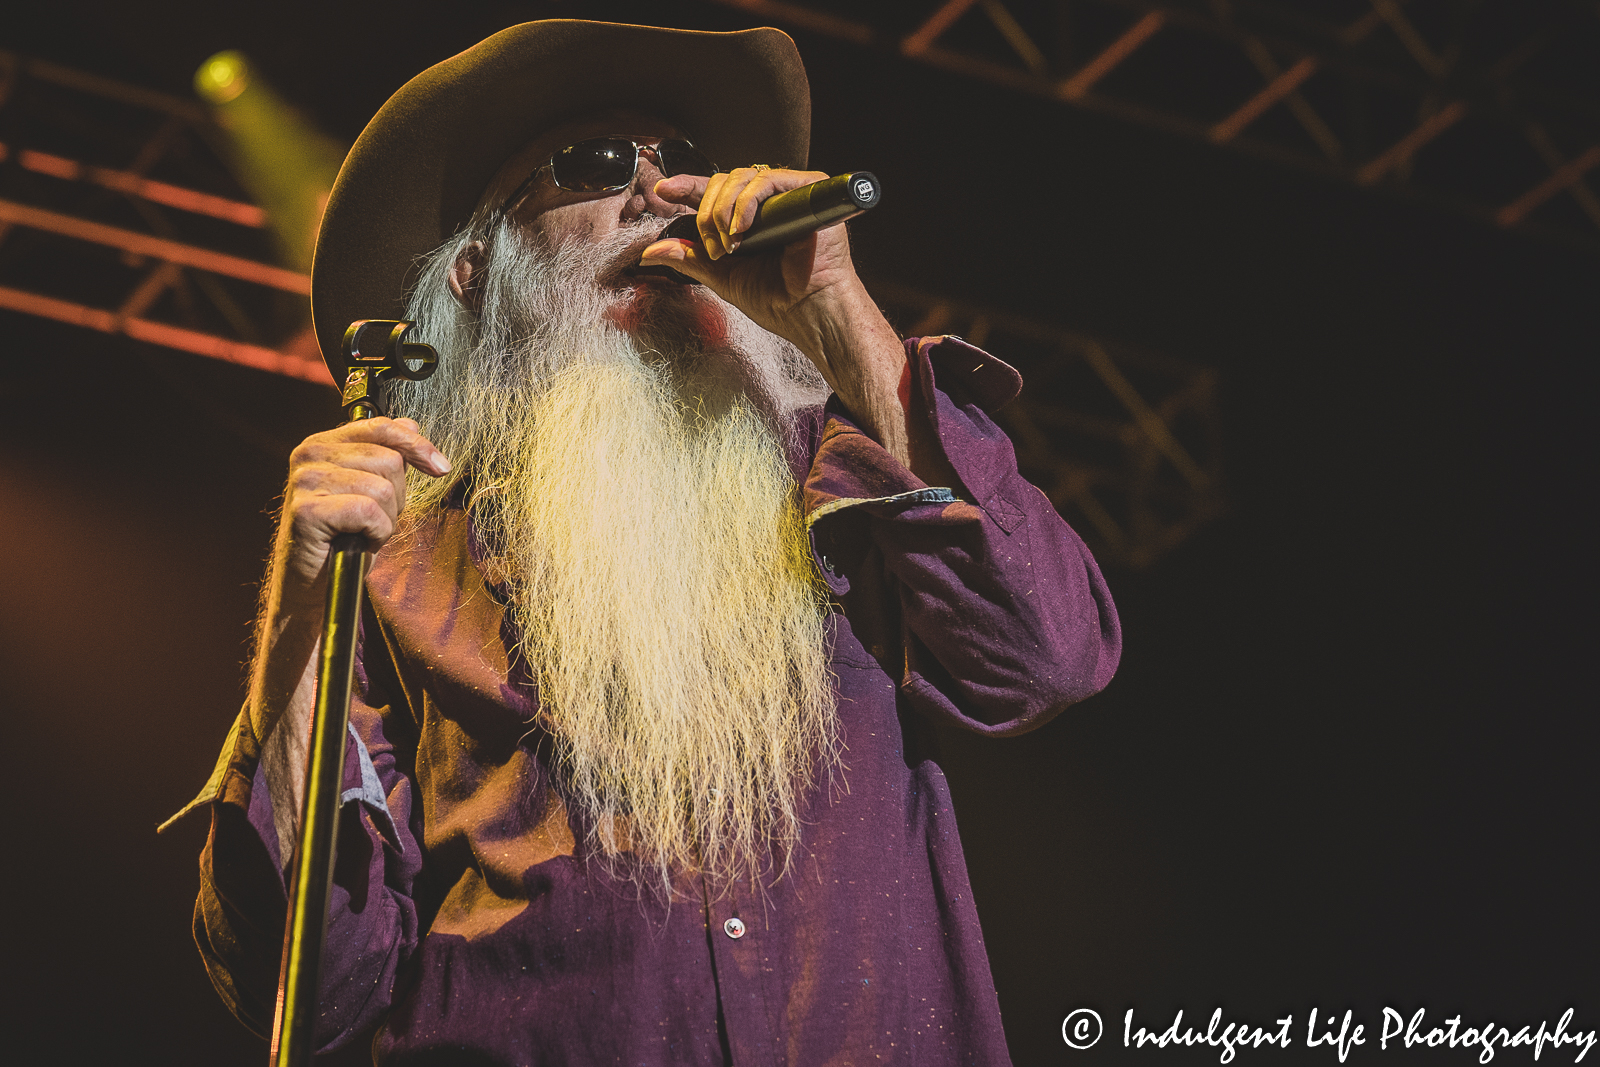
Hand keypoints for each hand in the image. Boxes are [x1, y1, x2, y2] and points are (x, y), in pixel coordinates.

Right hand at [274, 417, 449, 599]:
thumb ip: (385, 454)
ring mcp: (306, 481)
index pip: (381, 427)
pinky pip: (369, 512)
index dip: (417, 445)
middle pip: (390, 461)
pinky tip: (360, 541)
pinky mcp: (308, 511)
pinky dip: (376, 533)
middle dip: (398, 496)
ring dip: (387, 518)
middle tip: (376, 519)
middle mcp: (310, 454)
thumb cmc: (344, 536)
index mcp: (324, 443)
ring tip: (365, 531)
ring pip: (382, 488)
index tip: (441, 467)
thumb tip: (411, 424)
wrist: (314, 582)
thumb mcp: (370, 489)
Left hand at [644, 167, 932, 478]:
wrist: (810, 313)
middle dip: (707, 212)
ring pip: (742, 178)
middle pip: (725, 181)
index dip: (687, 186)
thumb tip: (650, 252)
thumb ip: (689, 259)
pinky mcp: (808, 192)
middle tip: (713, 246)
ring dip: (723, 210)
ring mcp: (789, 196)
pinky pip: (767, 181)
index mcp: (750, 219)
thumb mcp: (722, 276)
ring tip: (728, 244)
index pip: (715, 191)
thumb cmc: (778, 301)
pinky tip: (741, 230)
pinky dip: (746, 203)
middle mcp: (770, 204)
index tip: (662, 191)